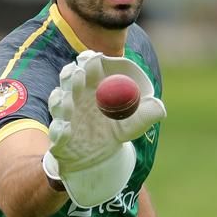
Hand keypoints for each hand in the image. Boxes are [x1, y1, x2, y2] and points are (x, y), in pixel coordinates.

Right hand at [42, 50, 165, 207]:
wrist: (102, 159)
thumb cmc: (117, 130)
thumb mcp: (135, 123)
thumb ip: (147, 113)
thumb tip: (159, 107)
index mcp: (93, 86)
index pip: (88, 67)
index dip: (88, 61)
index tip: (93, 58)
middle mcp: (76, 96)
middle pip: (69, 80)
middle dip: (71, 76)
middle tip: (78, 73)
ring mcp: (65, 115)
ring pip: (58, 103)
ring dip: (62, 101)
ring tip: (68, 102)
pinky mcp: (58, 136)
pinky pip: (56, 132)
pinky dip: (59, 130)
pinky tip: (65, 128)